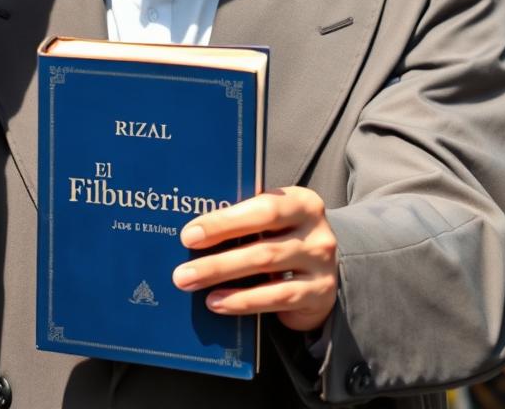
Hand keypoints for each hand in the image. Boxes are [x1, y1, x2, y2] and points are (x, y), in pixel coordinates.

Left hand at [172, 186, 337, 332]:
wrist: (322, 270)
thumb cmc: (283, 236)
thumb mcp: (272, 221)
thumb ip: (244, 219)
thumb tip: (194, 232)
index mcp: (302, 202)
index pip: (262, 209)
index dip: (224, 222)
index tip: (189, 235)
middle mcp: (316, 231)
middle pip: (261, 246)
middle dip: (216, 260)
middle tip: (181, 271)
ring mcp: (322, 265)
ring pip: (266, 271)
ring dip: (223, 278)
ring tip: (192, 284)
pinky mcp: (320, 294)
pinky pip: (276, 298)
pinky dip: (243, 301)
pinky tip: (217, 302)